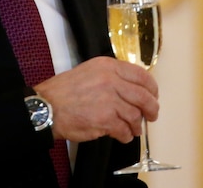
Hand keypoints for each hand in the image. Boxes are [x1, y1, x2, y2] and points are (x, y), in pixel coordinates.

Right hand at [35, 56, 158, 143]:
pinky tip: (123, 136)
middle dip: (151, 108)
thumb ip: (112, 76)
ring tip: (134, 129)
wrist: (48, 106)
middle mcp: (112, 80)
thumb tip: (132, 89)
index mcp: (109, 66)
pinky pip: (124, 129)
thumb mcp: (90, 71)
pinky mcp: (105, 119)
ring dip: (137, 125)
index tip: (153, 96)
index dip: (151, 88)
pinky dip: (126, 135)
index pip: (141, 75)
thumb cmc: (66, 90)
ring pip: (135, 115)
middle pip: (143, 96)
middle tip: (152, 115)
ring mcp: (109, 100)